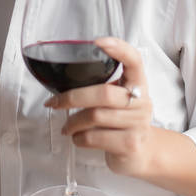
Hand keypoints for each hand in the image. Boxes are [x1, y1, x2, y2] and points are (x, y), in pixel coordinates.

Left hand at [44, 36, 156, 178]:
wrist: (142, 153)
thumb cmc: (122, 122)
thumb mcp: (118, 100)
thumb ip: (101, 88)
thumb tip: (62, 82)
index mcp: (138, 84)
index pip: (134, 61)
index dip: (119, 49)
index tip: (98, 42)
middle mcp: (142, 101)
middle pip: (104, 93)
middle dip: (72, 97)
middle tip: (54, 103)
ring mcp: (138, 124)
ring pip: (95, 116)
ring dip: (73, 122)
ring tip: (67, 126)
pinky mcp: (130, 144)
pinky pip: (95, 138)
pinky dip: (79, 138)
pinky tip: (78, 138)